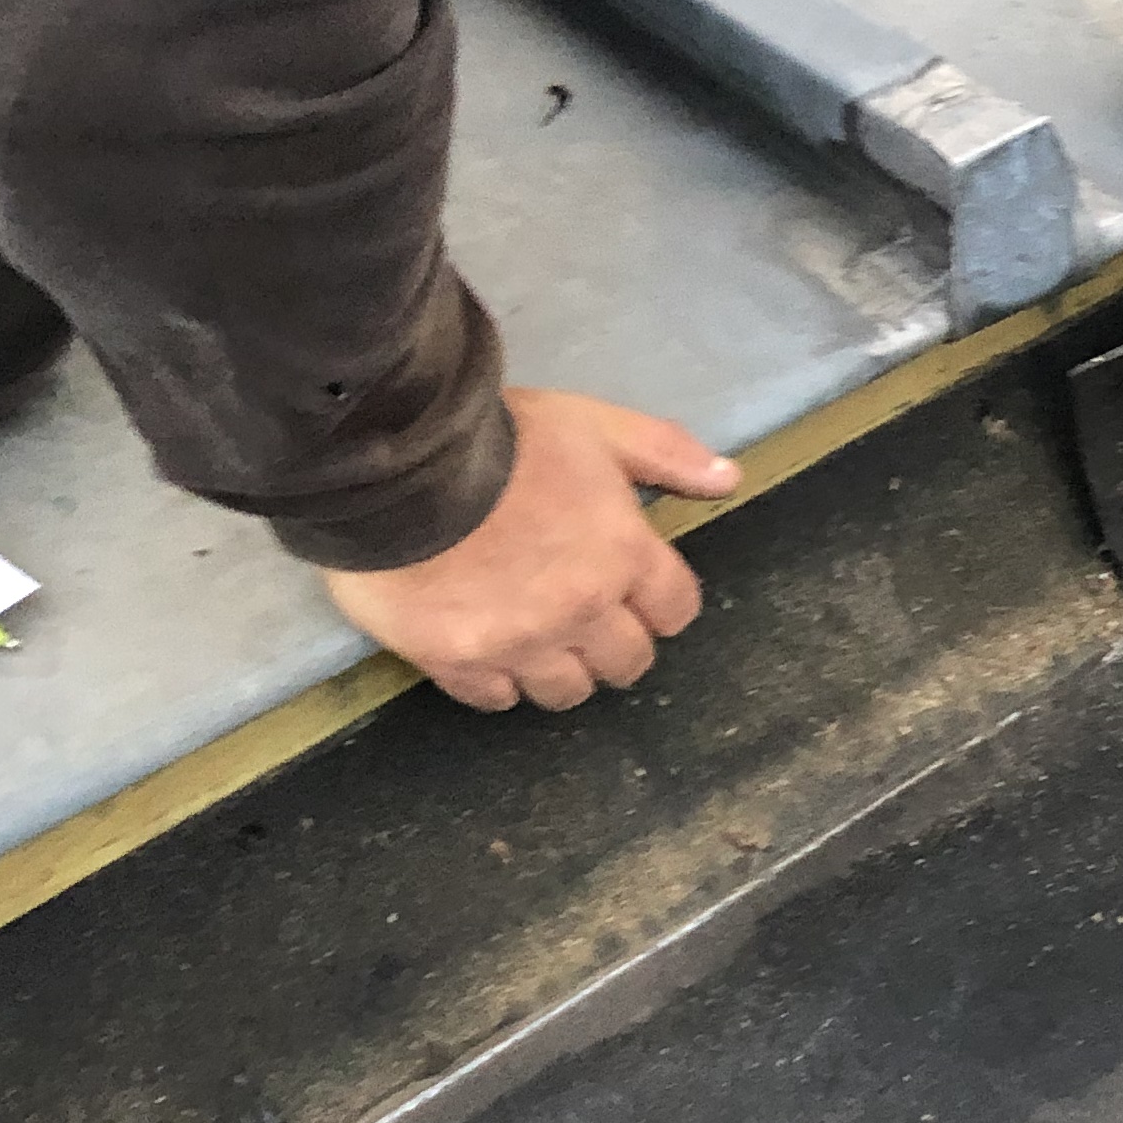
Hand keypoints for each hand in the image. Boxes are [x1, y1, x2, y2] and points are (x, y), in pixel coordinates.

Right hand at [319, 387, 737, 711]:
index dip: (657, 604)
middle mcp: (584, 611)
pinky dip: (495, 681)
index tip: (632, 590)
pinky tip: (484, 650)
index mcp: (624, 555)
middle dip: (612, 643)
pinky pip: (495, 699)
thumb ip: (663, 453)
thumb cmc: (499, 439)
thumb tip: (729, 480)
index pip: (675, 610)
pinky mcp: (460, 663)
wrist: (393, 465)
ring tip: (532, 638)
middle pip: (626, 663)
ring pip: (566, 692)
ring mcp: (522, 644)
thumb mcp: (592, 424)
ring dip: (558, 669)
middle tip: (580, 616)